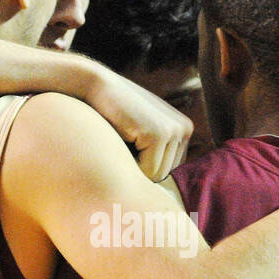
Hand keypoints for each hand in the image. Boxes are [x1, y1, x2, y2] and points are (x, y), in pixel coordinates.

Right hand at [81, 62, 192, 180]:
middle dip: (140, 166)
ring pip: (156, 176)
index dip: (144, 164)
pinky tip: (122, 136)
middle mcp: (184, 129)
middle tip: (125, 138)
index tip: (130, 140)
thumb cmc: (111, 114)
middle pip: (164, 175)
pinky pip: (147, 172)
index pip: (168, 171)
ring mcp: (174, 130)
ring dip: (133, 164)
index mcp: (183, 129)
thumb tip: (158, 192)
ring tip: (123, 136)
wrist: (94, 85)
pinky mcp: (159, 134)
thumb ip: (154, 152)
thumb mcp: (140, 132)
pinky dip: (129, 164)